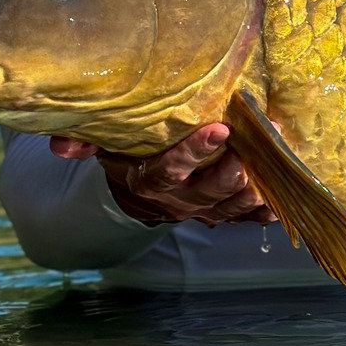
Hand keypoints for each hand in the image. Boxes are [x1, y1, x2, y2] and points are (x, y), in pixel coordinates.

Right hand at [49, 123, 275, 226]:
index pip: (171, 169)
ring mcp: (207, 211)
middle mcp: (181, 200)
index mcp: (151, 180)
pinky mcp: (228, 215)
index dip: (194, 151)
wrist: (144, 193)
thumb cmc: (130, 154)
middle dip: (238, 168)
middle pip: (212, 190)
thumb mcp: (108, 145)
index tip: (218, 128)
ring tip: (279, 158)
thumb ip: (87, 141)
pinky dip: (269, 209)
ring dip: (260, 186)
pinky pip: (251, 218)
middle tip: (261, 142)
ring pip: (236, 205)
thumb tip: (61, 146)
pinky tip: (285, 196)